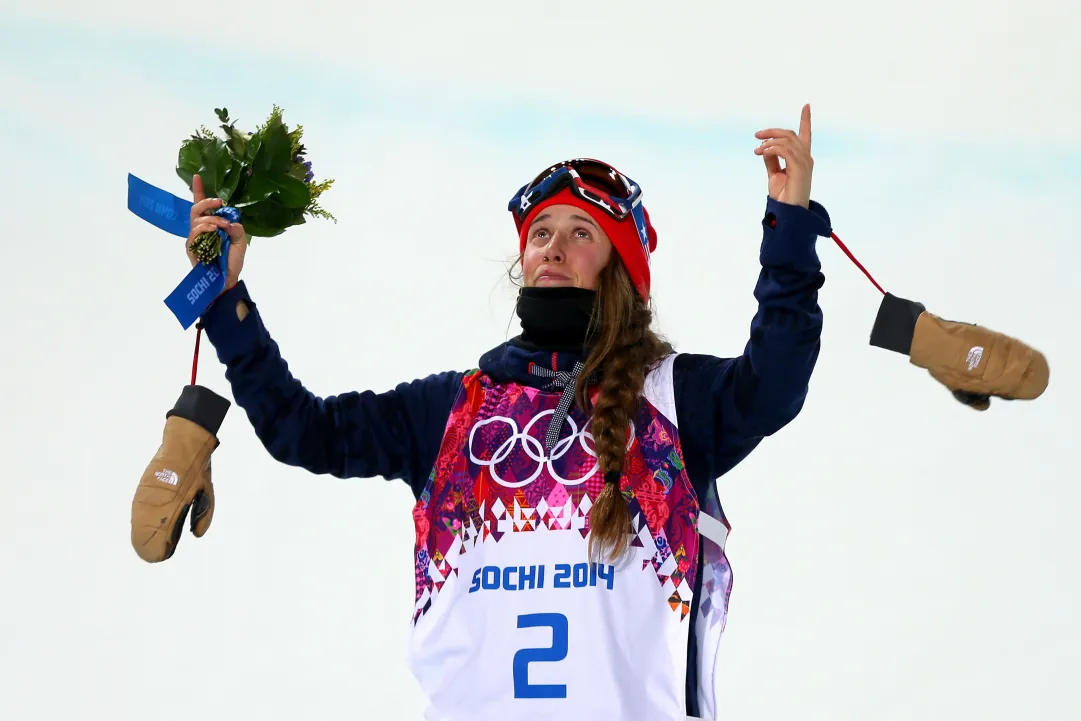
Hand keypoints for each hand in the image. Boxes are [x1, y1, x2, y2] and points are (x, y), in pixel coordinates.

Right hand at [186, 173, 247, 289]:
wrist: (227, 279)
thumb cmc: (232, 261)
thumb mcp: (240, 241)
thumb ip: (237, 228)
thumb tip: (229, 221)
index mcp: (211, 224)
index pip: (202, 206)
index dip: (199, 191)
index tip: (197, 176)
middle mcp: (201, 229)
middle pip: (196, 209)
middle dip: (206, 202)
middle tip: (219, 202)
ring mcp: (195, 238)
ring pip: (196, 219)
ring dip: (211, 218)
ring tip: (222, 225)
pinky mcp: (191, 248)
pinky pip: (193, 232)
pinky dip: (204, 227)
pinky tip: (213, 229)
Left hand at [753, 104, 813, 207]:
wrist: (788, 213)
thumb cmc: (783, 196)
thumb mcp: (775, 174)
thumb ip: (771, 160)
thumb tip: (765, 148)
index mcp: (802, 159)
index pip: (806, 135)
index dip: (806, 120)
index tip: (806, 106)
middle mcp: (806, 158)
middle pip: (790, 134)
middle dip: (772, 131)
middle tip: (757, 135)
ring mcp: (804, 162)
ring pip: (786, 140)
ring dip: (769, 142)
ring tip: (757, 150)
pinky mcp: (799, 168)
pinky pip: (784, 150)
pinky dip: (772, 148)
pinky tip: (762, 152)